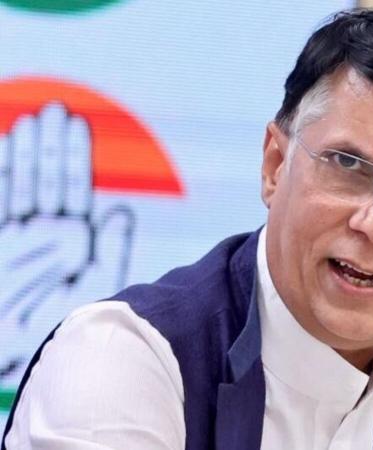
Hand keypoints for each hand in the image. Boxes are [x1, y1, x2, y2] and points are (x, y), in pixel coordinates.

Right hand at [0, 103, 134, 386]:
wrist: (21, 349)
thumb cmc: (67, 322)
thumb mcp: (96, 283)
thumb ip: (110, 248)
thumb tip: (120, 210)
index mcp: (71, 237)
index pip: (72, 188)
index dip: (74, 157)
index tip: (76, 126)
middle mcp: (43, 231)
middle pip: (47, 178)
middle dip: (50, 145)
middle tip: (56, 110)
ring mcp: (16, 234)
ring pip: (23, 184)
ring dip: (27, 153)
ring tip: (34, 121)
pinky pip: (0, 202)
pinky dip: (4, 174)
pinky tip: (6, 147)